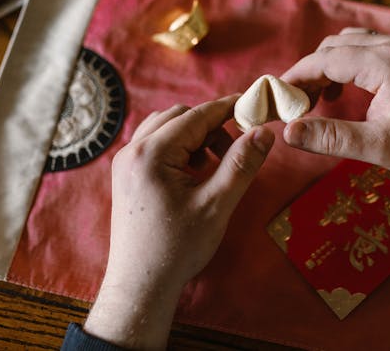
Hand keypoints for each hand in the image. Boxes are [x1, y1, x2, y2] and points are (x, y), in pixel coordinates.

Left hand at [84, 95, 274, 349]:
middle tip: (235, 150)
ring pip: (166, 128)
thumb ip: (241, 163)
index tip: (254, 105)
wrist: (141, 285)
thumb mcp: (217, 204)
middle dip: (211, 125)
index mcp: (152, 153)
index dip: (228, 108)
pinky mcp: (126, 175)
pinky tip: (194, 174)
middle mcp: (132, 150)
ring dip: (194, 136)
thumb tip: (264, 130)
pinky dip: (178, 148)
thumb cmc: (178, 248)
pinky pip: (154, 144)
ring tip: (214, 165)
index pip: (197, 115)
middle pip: (179, 116)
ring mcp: (125, 162)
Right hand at [281, 29, 389, 183]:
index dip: (296, 77)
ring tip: (315, 98)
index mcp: (384, 62)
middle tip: (295, 104)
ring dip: (326, 65)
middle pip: (333, 46)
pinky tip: (340, 89)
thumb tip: (288, 133)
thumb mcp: (377, 146)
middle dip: (308, 71)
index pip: (325, 59)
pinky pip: (364, 47)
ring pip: (348, 43)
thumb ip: (330, 137)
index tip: (276, 98)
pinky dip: (345, 63)